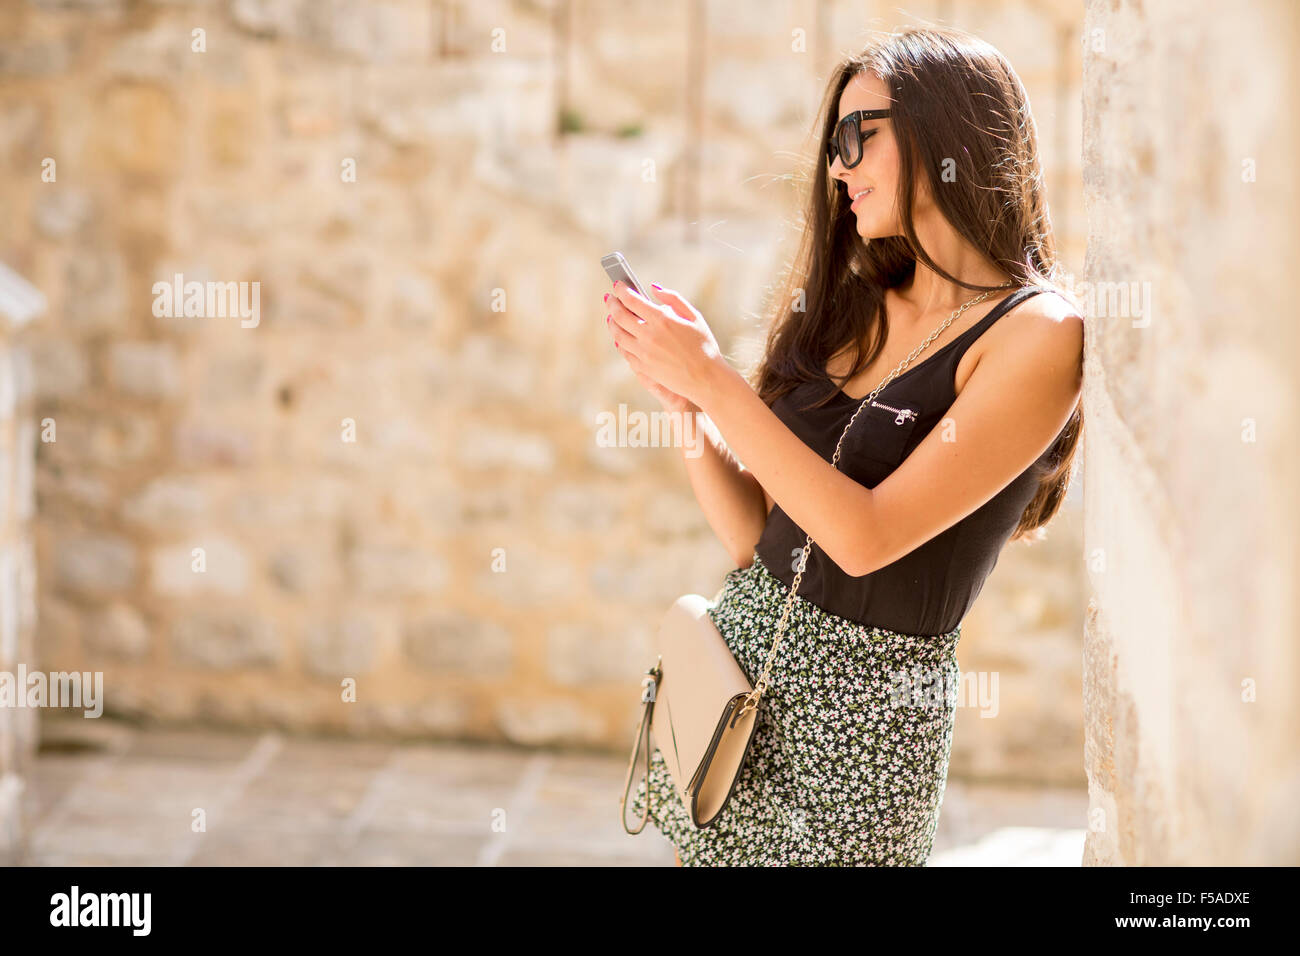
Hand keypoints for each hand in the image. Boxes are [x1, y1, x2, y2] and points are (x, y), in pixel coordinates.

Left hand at [605, 280, 724, 409]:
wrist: (706, 378)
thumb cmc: (704, 346)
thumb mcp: (694, 316)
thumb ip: (673, 299)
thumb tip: (654, 289)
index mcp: (662, 319)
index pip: (632, 300)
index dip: (621, 290)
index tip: (617, 285)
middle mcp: (649, 335)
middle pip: (620, 316)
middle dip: (612, 304)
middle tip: (609, 298)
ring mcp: (644, 352)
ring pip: (618, 334)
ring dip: (612, 322)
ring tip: (611, 316)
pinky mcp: (643, 367)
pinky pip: (624, 351)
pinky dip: (619, 341)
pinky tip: (619, 336)